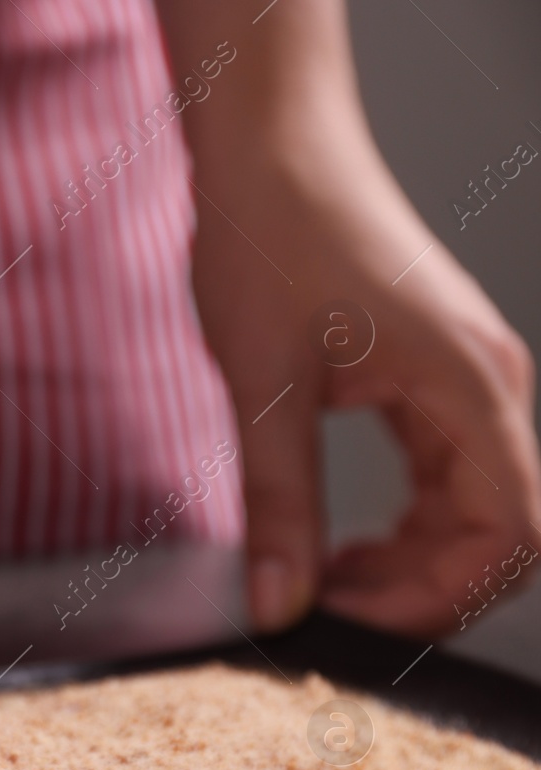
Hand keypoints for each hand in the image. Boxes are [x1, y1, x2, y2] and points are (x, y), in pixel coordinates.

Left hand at [193, 145, 540, 637]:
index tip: (345, 616)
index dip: (436, 598)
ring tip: (323, 579)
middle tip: (325, 607)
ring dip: (411, 561)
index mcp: (470, 385)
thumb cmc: (271, 240)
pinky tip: (337, 542)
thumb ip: (278, 502)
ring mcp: (463, 382)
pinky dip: (401, 525)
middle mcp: (487, 386)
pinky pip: (443, 477)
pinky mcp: (428, 380)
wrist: (270, 151)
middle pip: (501, 532)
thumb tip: (280, 602)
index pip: (507, 533)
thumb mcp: (265, 384)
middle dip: (423, 589)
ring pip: (472, 510)